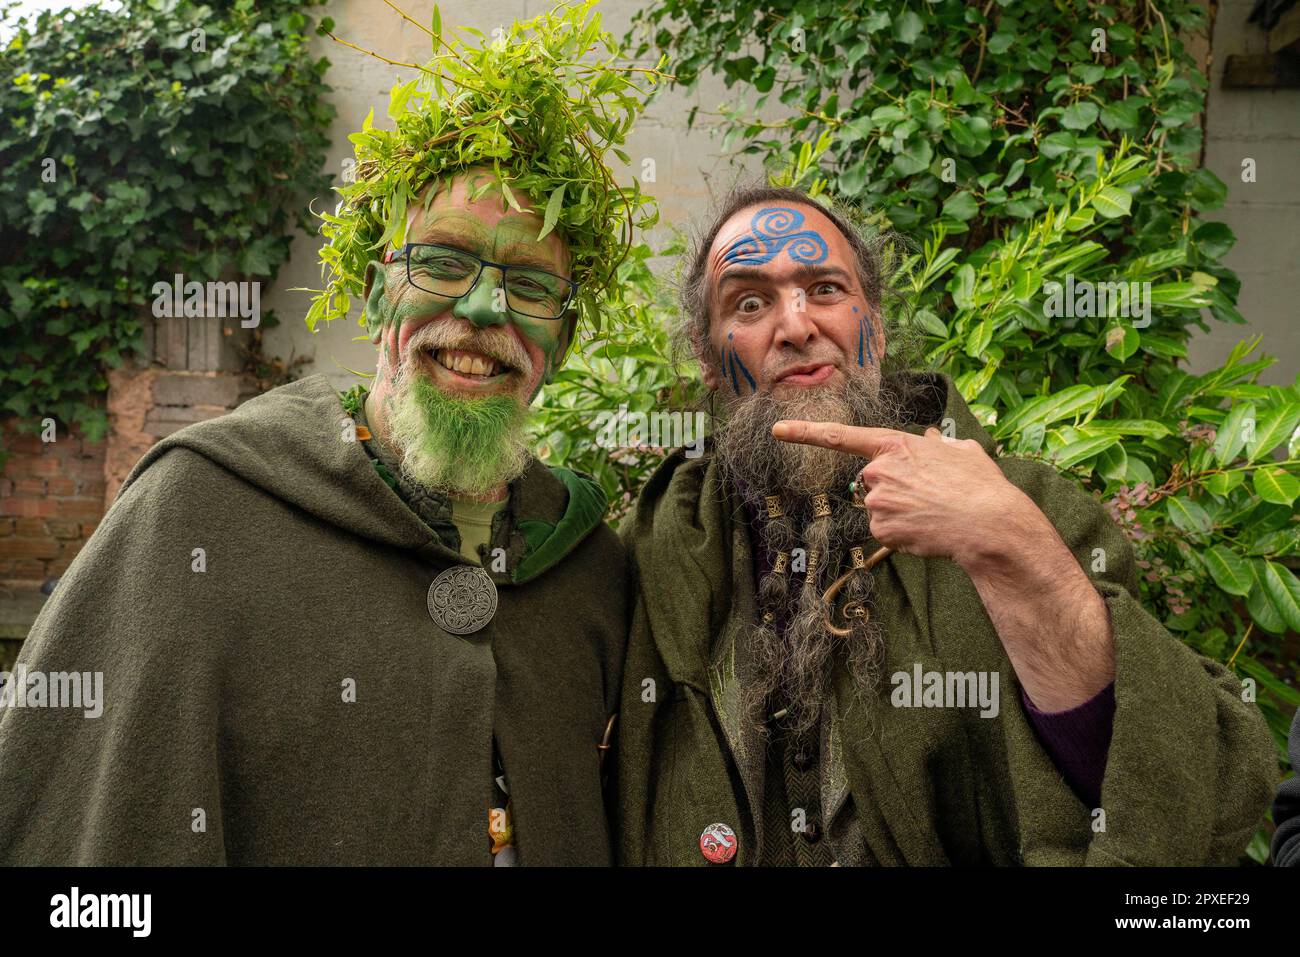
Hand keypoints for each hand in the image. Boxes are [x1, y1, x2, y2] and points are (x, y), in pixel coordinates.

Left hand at [771, 421, 1029, 567]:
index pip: (841, 436)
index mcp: (895, 445)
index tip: (777, 430)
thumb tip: (930, 439)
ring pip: (877, 507)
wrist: (988, 523)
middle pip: (870, 480)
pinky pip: (883, 531)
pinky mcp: (880, 529)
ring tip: (932, 513)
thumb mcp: (962, 452)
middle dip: (892, 488)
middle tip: (927, 496)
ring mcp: (876, 501)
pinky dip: (901, 533)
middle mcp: (878, 470)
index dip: (806, 432)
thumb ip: (940, 444)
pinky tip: (925, 530)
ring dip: (898, 512)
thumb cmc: (981, 485)